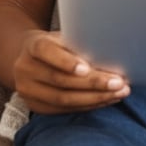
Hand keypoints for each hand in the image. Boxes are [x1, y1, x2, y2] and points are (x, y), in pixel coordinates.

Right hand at [13, 30, 130, 114]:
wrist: (31, 58)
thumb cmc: (58, 44)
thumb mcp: (65, 36)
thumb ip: (80, 43)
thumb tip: (112, 52)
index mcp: (34, 45)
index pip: (47, 52)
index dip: (66, 62)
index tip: (87, 69)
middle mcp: (25, 68)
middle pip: (60, 80)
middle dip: (93, 83)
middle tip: (119, 83)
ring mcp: (27, 90)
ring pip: (63, 99)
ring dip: (95, 97)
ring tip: (119, 93)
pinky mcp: (34, 106)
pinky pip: (63, 109)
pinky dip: (88, 105)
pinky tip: (106, 100)